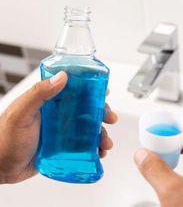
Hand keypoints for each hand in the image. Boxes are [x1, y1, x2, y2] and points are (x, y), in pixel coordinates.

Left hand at [0, 72, 116, 183]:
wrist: (0, 167)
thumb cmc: (5, 138)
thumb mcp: (21, 112)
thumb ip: (39, 93)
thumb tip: (62, 77)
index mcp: (51, 102)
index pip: (75, 91)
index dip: (92, 90)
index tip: (104, 91)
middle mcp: (59, 115)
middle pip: (87, 110)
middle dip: (102, 113)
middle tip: (111, 118)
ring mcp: (63, 132)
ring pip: (89, 129)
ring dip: (101, 133)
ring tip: (106, 143)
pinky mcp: (64, 147)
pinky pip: (84, 145)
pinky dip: (94, 148)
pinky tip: (99, 152)